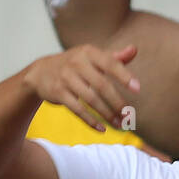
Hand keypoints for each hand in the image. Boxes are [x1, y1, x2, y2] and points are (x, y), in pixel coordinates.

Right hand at [22, 44, 139, 131]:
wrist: (40, 72)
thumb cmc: (75, 63)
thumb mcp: (92, 56)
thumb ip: (114, 56)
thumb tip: (135, 49)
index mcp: (89, 52)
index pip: (110, 63)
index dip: (124, 76)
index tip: (138, 89)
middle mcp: (76, 63)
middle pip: (101, 85)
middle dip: (117, 102)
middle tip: (129, 116)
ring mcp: (65, 78)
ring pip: (90, 100)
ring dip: (106, 114)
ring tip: (119, 124)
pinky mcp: (58, 93)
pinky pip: (77, 110)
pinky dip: (90, 121)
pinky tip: (101, 129)